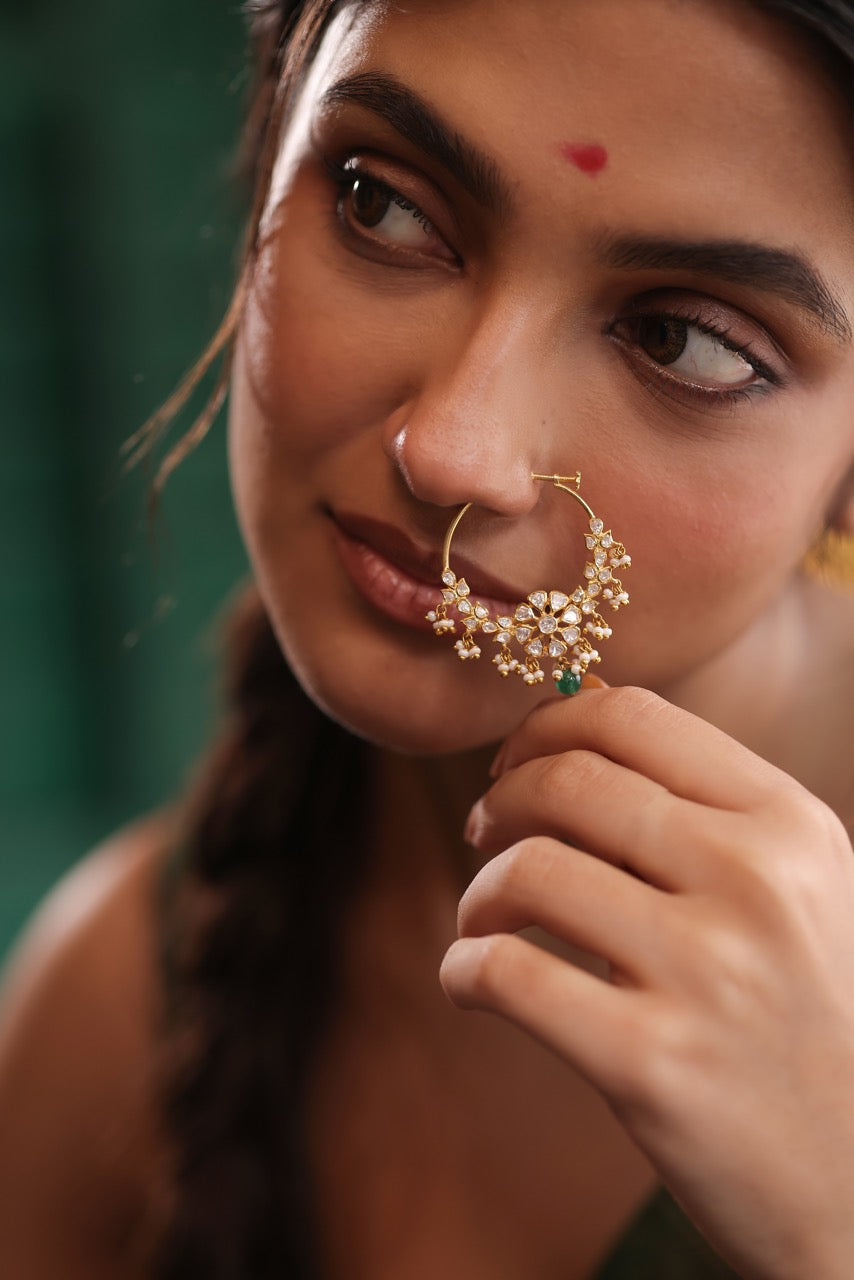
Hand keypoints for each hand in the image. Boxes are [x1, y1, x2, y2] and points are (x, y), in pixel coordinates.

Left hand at [440, 685, 853, 1279]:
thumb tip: (568, 718)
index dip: (546, 727)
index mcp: (788, 822)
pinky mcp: (652, 1063)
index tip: (513, 763)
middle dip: (498, 799)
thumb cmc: (803, 1017)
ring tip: (483, 919)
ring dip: (477, 891)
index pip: (632, 717)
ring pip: (529, 870)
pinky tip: (472, 979)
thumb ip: (698, 809)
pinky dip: (464, 967)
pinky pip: (508, 974)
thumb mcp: (792, 888)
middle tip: (481, 831)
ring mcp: (707, 972)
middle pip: (568, 781)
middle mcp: (756, 881)